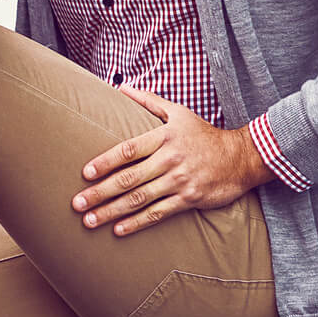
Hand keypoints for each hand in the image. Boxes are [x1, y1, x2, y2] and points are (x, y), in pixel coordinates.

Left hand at [72, 86, 270, 235]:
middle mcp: (169, 159)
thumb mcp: (178, 113)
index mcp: (164, 137)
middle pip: (128, 178)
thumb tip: (120, 86)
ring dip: (112, 211)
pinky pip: (158, 213)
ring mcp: (179, 181)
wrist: (241, 158)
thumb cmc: (204, 135)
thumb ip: (148, 101)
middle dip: (100, 192)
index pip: (128, 150)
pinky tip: (119, 230)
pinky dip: (137, 222)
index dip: (105, 162)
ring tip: (89, 221)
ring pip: (139, 199)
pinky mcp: (189, 199)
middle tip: (76, 204)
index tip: (85, 173)